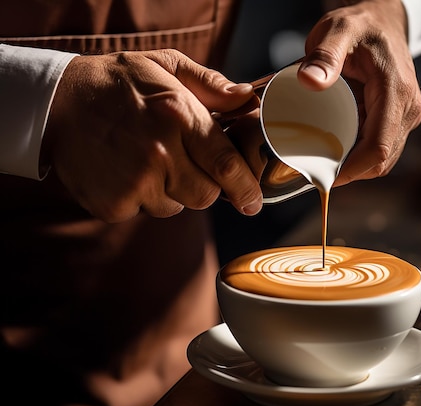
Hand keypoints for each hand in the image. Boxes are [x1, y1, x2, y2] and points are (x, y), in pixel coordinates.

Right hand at [43, 49, 263, 222]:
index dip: (245, 188)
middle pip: (205, 195)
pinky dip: (140, 198)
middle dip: (204, 186)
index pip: (225, 164)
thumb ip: (210, 85)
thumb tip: (246, 98)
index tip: (253, 201)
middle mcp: (159, 152)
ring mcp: (134, 182)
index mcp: (178, 115)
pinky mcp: (112, 204)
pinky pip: (143, 212)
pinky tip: (126, 171)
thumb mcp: (166, 66)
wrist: (56, 102)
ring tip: (147, 160)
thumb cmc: (117, 83)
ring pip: (174, 206)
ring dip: (169, 191)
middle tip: (184, 164)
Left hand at [297, 0, 420, 186]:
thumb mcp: (338, 30)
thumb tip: (309, 81)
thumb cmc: (361, 25)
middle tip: (316, 171)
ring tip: (324, 161)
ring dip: (355, 166)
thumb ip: (324, 55)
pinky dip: (361, 155)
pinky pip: (383, 147)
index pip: (378, 148)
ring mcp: (408, 116)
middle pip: (381, 160)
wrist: (384, 20)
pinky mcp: (402, 118)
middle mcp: (409, 109)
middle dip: (349, 172)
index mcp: (397, 92)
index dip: (351, 170)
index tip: (323, 177)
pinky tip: (339, 149)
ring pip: (384, 159)